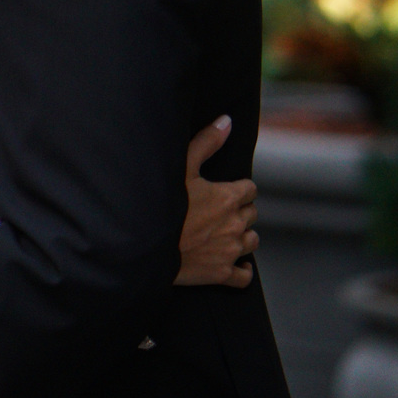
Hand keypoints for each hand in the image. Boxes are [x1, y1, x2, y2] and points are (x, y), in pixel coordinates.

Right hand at [178, 115, 257, 287]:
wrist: (146, 247)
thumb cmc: (162, 205)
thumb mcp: (182, 167)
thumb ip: (207, 142)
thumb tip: (227, 120)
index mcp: (229, 197)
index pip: (249, 189)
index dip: (238, 189)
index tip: (224, 192)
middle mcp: (235, 224)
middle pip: (251, 214)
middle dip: (239, 211)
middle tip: (218, 212)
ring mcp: (231, 251)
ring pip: (252, 241)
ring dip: (243, 236)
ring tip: (225, 234)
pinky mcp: (222, 273)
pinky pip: (244, 276)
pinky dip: (243, 270)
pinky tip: (237, 265)